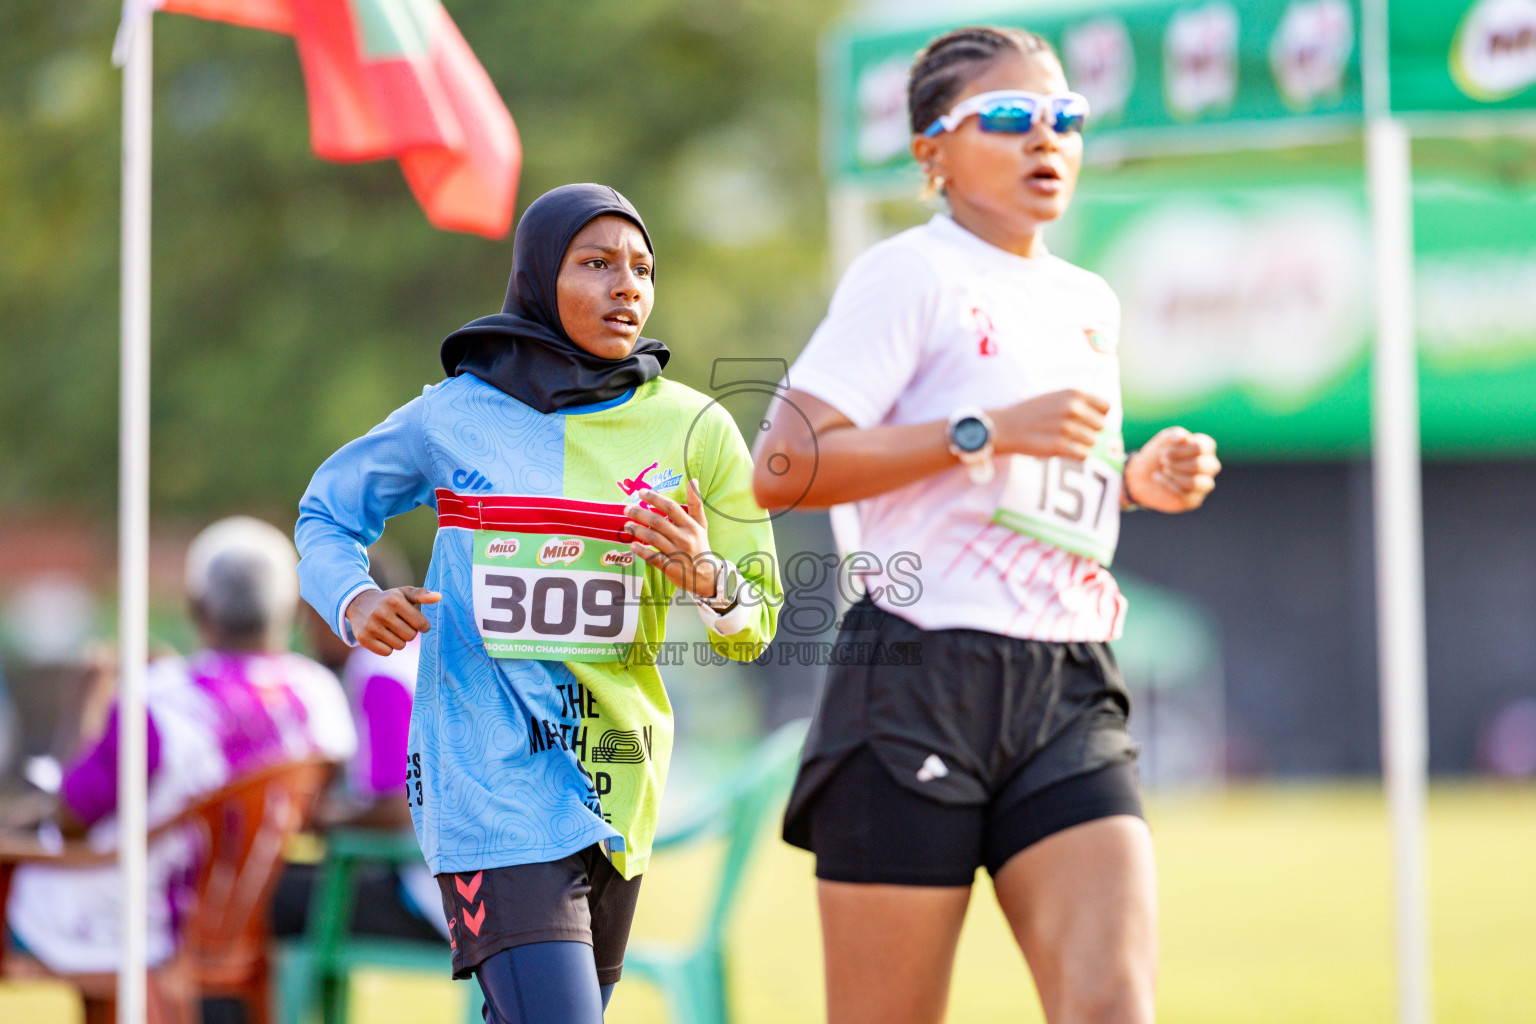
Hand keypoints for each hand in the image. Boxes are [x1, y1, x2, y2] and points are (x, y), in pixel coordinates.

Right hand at [345, 586, 440, 655]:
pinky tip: (382, 636)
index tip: (418, 623)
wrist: (359, 604)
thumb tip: (439, 597)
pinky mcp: (363, 639)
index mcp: (394, 600)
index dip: (423, 626)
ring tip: (391, 630)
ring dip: (399, 640)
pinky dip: (388, 647)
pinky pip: (387, 652)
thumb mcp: (404, 593)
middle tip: (401, 625)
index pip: (420, 624)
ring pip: (399, 646)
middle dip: (409, 633)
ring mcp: (371, 626)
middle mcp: (381, 612)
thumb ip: (422, 595)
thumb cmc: (389, 600)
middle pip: (410, 636)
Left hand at [624, 479, 719, 598]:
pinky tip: (632, 545)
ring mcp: (677, 553)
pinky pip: (653, 558)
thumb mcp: (701, 524)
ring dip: (637, 530)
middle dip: (640, 513)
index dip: (655, 498)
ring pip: (653, 538)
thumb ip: (695, 503)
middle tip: (627, 509)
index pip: (671, 508)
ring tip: (626, 525)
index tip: (641, 492)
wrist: (707, 576)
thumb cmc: (700, 546)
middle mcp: (684, 538)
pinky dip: (642, 551)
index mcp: (691, 526)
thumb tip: (693, 480)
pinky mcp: (671, 567)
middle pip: (658, 522)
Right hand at [991, 390, 1110, 460]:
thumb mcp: (1055, 397)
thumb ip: (1078, 403)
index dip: (1098, 416)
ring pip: (1092, 442)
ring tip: (1064, 442)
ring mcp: (1067, 427)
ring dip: (1081, 444)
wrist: (1005, 427)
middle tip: (1071, 434)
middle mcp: (1073, 408)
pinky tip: (1063, 450)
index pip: (1106, 407)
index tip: (1087, 422)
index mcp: (1073, 393)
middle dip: (1089, 431)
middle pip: (1100, 426)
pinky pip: (1083, 455)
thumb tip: (1103, 418)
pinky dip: (1076, 455)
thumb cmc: (1030, 413)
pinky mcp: (1059, 446)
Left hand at [1125, 427, 1220, 512]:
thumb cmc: (1157, 455)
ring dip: (1174, 475)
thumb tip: (1184, 438)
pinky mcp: (1193, 500)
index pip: (1204, 447)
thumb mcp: (1163, 440)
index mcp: (1205, 449)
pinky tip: (1158, 478)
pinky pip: (1186, 495)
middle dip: (1178, 463)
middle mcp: (1208, 467)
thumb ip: (1174, 435)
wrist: (1140, 475)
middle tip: (1163, 461)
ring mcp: (1203, 484)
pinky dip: (1167, 485)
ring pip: (1195, 482)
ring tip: (1164, 469)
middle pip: (1202, 465)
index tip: (1163, 452)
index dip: (1181, 450)